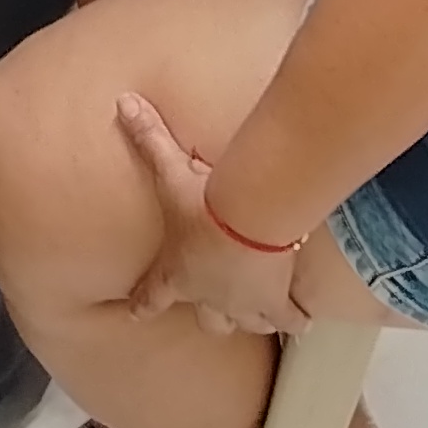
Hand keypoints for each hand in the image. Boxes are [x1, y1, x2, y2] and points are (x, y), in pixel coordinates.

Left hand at [117, 94, 304, 336]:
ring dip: (254, 320)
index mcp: (176, 274)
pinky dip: (297, 320)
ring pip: (249, 324)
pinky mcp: (276, 302)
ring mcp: (244, 305)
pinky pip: (289, 319)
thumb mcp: (169, 170)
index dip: (142, 305)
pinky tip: (304, 321)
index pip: (151, 297)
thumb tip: (123, 103)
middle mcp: (209, 298)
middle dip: (213, 318)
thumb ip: (147, 139)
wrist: (249, 220)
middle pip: (209, 322)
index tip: (135, 314)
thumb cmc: (202, 203)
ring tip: (262, 318)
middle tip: (216, 314)